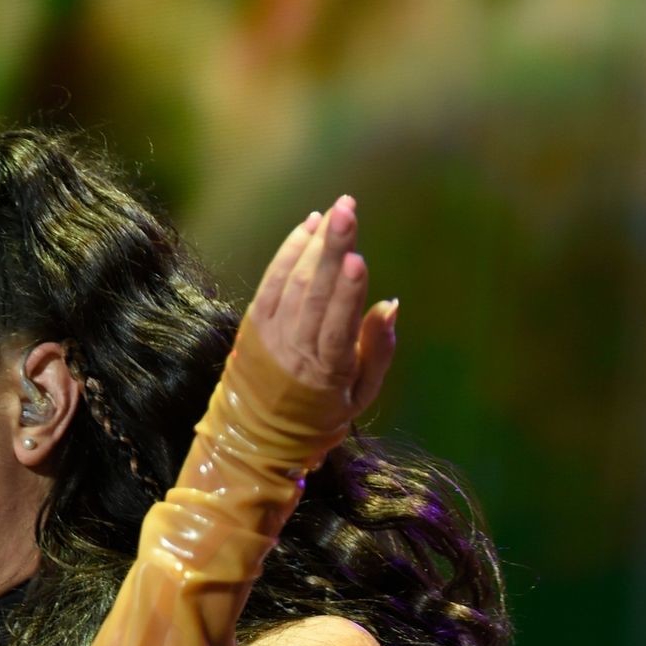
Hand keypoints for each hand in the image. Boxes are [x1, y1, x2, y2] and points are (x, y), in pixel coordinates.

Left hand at [245, 194, 397, 421]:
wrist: (260, 435)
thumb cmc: (321, 412)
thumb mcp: (360, 394)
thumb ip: (378, 351)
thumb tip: (390, 305)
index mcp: (327, 371)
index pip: (338, 326)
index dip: (347, 293)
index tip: (358, 260)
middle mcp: (296, 350)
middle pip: (315, 294)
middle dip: (332, 250)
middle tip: (347, 210)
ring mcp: (272, 336)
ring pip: (294, 283)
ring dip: (314, 244)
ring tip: (335, 212)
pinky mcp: (254, 325)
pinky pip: (271, 283)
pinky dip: (288, 253)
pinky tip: (307, 228)